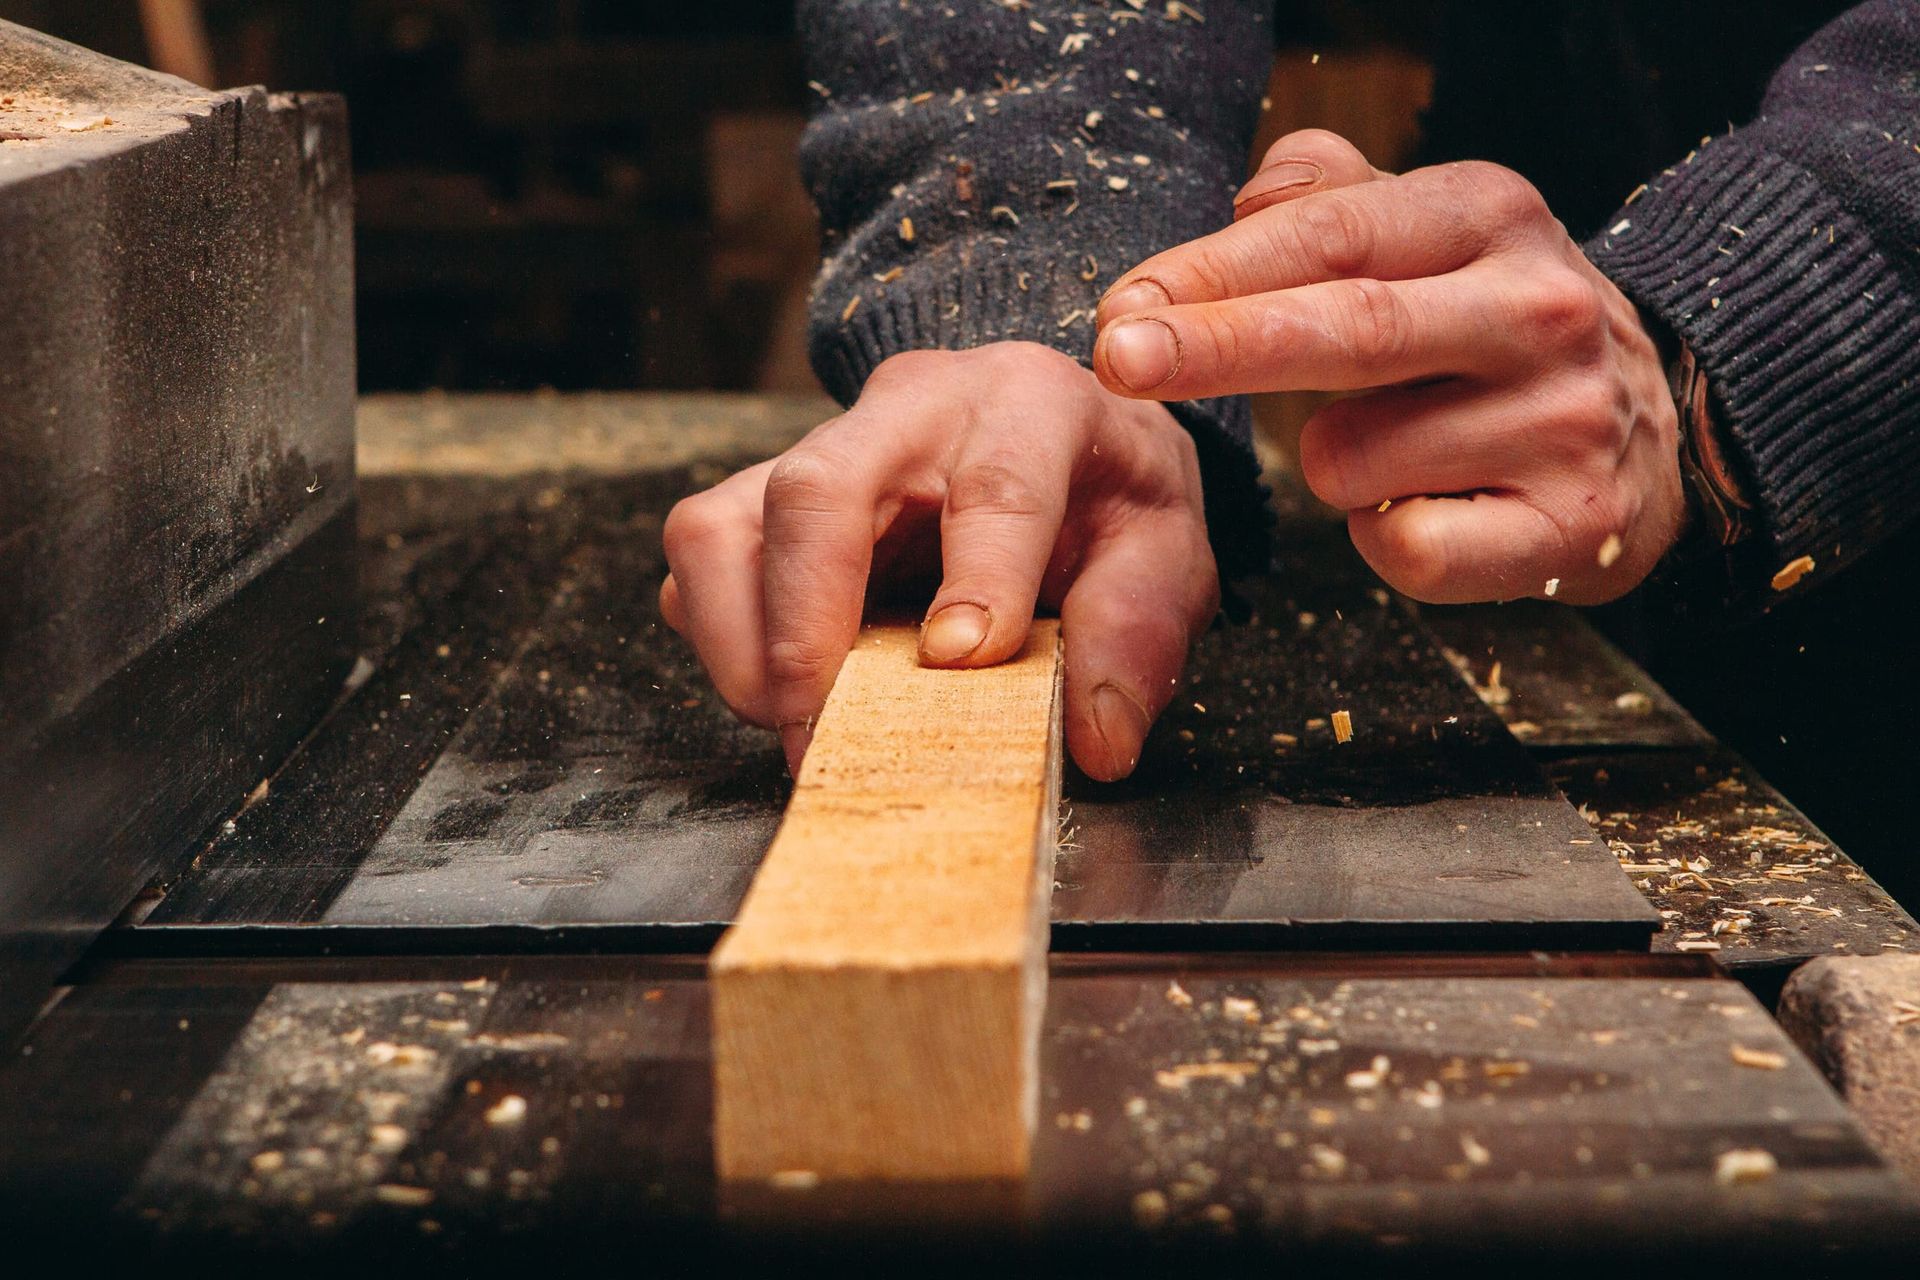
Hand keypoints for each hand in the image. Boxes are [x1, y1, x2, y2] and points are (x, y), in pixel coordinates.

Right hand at [659, 342, 1219, 779]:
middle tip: (830, 735)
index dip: (977, 578)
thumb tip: (1095, 739)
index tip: (958, 666)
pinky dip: (722, 638)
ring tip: (797, 725)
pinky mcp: (764, 493)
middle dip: (808, 627)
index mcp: (1031, 403)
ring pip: (722, 521)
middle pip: (817, 488)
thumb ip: (1138, 637)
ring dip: (742, 644)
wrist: (1063, 445)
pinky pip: (703, 558)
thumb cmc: (1108, 499)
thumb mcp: (1164, 556)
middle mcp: (910, 408)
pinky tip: (782, 689)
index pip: (996, 483)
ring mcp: (822, 446)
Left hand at [1092, 129, 1683, 603]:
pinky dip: (1384, 536)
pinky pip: (1408, 550)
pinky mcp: (1573, 527)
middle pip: (1350, 329)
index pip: (1331, 237)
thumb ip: (1330, 200)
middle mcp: (1539, 308)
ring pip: (1354, 461)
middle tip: (1118, 358)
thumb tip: (1246, 203)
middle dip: (1219, 346)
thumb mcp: (1431, 230)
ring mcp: (1566, 421)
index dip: (1215, 273)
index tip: (1122, 309)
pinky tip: (1435, 505)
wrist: (1665, 426)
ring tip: (1404, 444)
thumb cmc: (1493, 325)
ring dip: (1332, 466)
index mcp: (1489, 215)